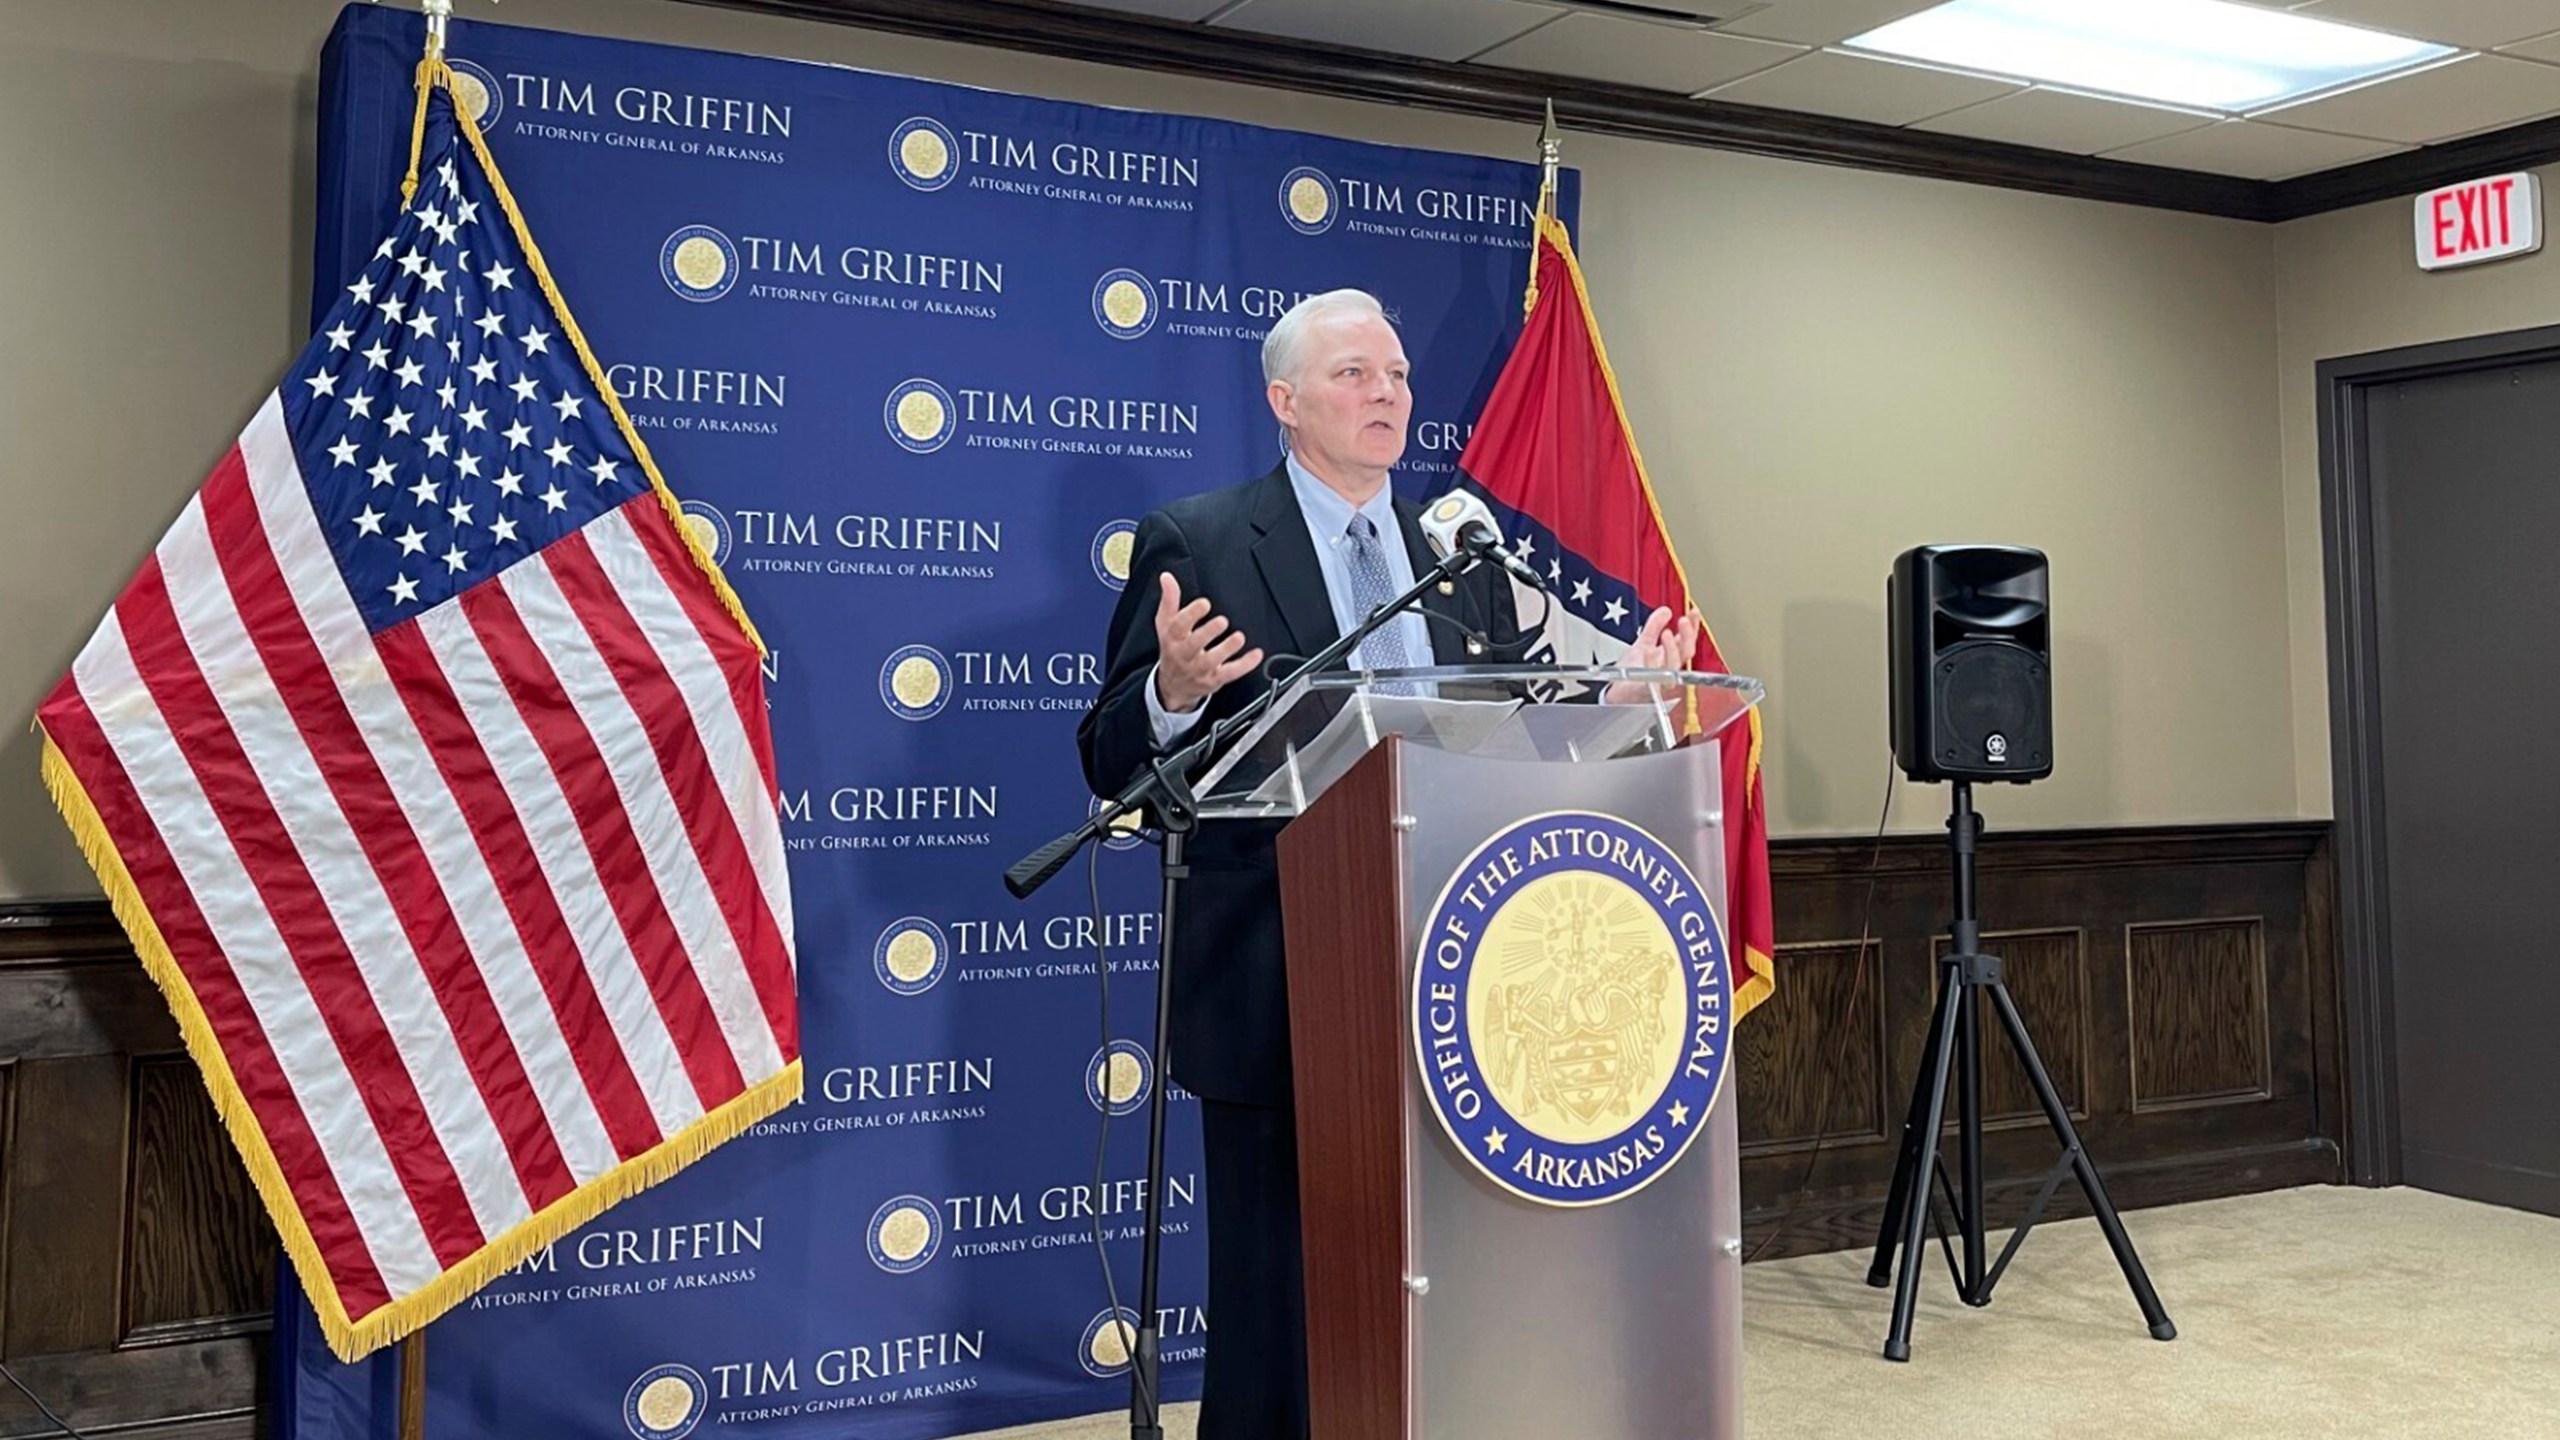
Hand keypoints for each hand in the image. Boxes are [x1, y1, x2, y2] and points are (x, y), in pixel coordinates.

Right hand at [1153, 573, 1263, 713]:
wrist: (1173, 685)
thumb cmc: (1173, 648)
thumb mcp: (1166, 624)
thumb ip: (1169, 599)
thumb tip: (1167, 577)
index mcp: (1173, 638)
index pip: (1178, 626)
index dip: (1191, 614)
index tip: (1204, 603)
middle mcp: (1184, 654)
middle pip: (1193, 645)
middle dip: (1207, 633)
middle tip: (1222, 621)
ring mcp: (1199, 668)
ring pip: (1212, 661)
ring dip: (1227, 649)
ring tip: (1239, 637)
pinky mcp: (1213, 679)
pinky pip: (1230, 674)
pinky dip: (1245, 665)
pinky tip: (1256, 655)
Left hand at [1603, 606, 1700, 704]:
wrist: (1616, 694)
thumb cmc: (1632, 674)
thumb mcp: (1643, 644)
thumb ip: (1653, 626)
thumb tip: (1666, 610)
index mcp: (1670, 657)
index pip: (1687, 640)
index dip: (1693, 626)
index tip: (1693, 611)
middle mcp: (1669, 669)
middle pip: (1686, 653)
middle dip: (1688, 636)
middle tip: (1684, 620)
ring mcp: (1660, 680)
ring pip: (1674, 666)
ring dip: (1672, 649)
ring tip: (1667, 633)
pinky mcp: (1648, 689)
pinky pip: (1654, 678)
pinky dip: (1652, 664)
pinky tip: (1649, 651)